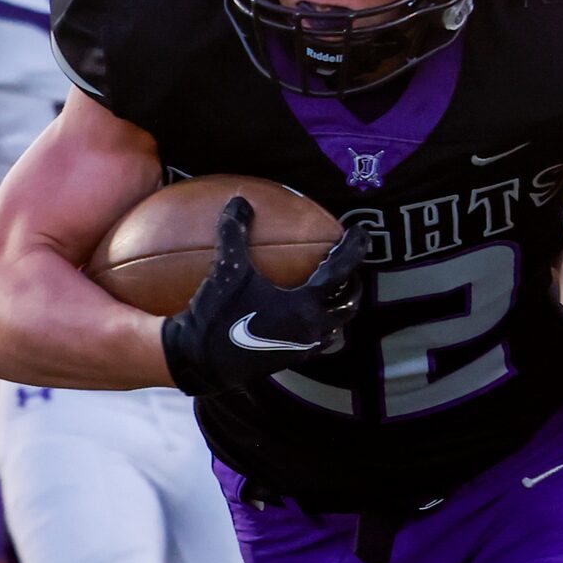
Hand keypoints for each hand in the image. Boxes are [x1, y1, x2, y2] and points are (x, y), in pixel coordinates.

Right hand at [160, 196, 371, 396]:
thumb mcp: (227, 269)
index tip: (361, 232)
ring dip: (339, 306)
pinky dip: (321, 324)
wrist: (200, 360)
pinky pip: (318, 340)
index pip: (341, 270)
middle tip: (349, 265)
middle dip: (353, 282)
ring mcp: (303, 347)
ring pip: (336, 325)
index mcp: (305, 304)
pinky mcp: (290, 359)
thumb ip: (234, 232)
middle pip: (348, 303)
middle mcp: (312, 327)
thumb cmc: (216, 314)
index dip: (354, 248)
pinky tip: (305, 315)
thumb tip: (239, 201)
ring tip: (333, 290)